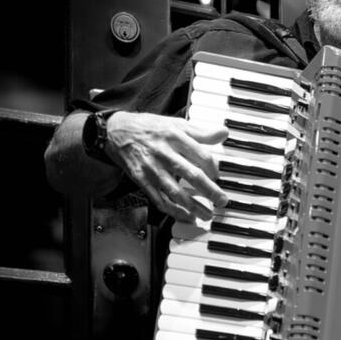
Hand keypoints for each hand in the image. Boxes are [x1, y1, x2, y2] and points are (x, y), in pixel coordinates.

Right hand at [104, 111, 228, 222]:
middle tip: (222, 201)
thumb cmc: (150, 128)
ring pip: (176, 192)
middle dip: (210, 191)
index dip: (213, 168)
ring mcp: (152, 170)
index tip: (217, 176)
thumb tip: (223, 132)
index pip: (201, 156)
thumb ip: (200, 131)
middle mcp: (164, 154)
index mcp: (175, 137)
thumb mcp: (176, 123)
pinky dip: (174, 211)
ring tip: (207, 215)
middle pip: (192, 175)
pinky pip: (160, 200)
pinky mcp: (142, 181)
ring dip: (194, 207)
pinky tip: (186, 217)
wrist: (117, 132)